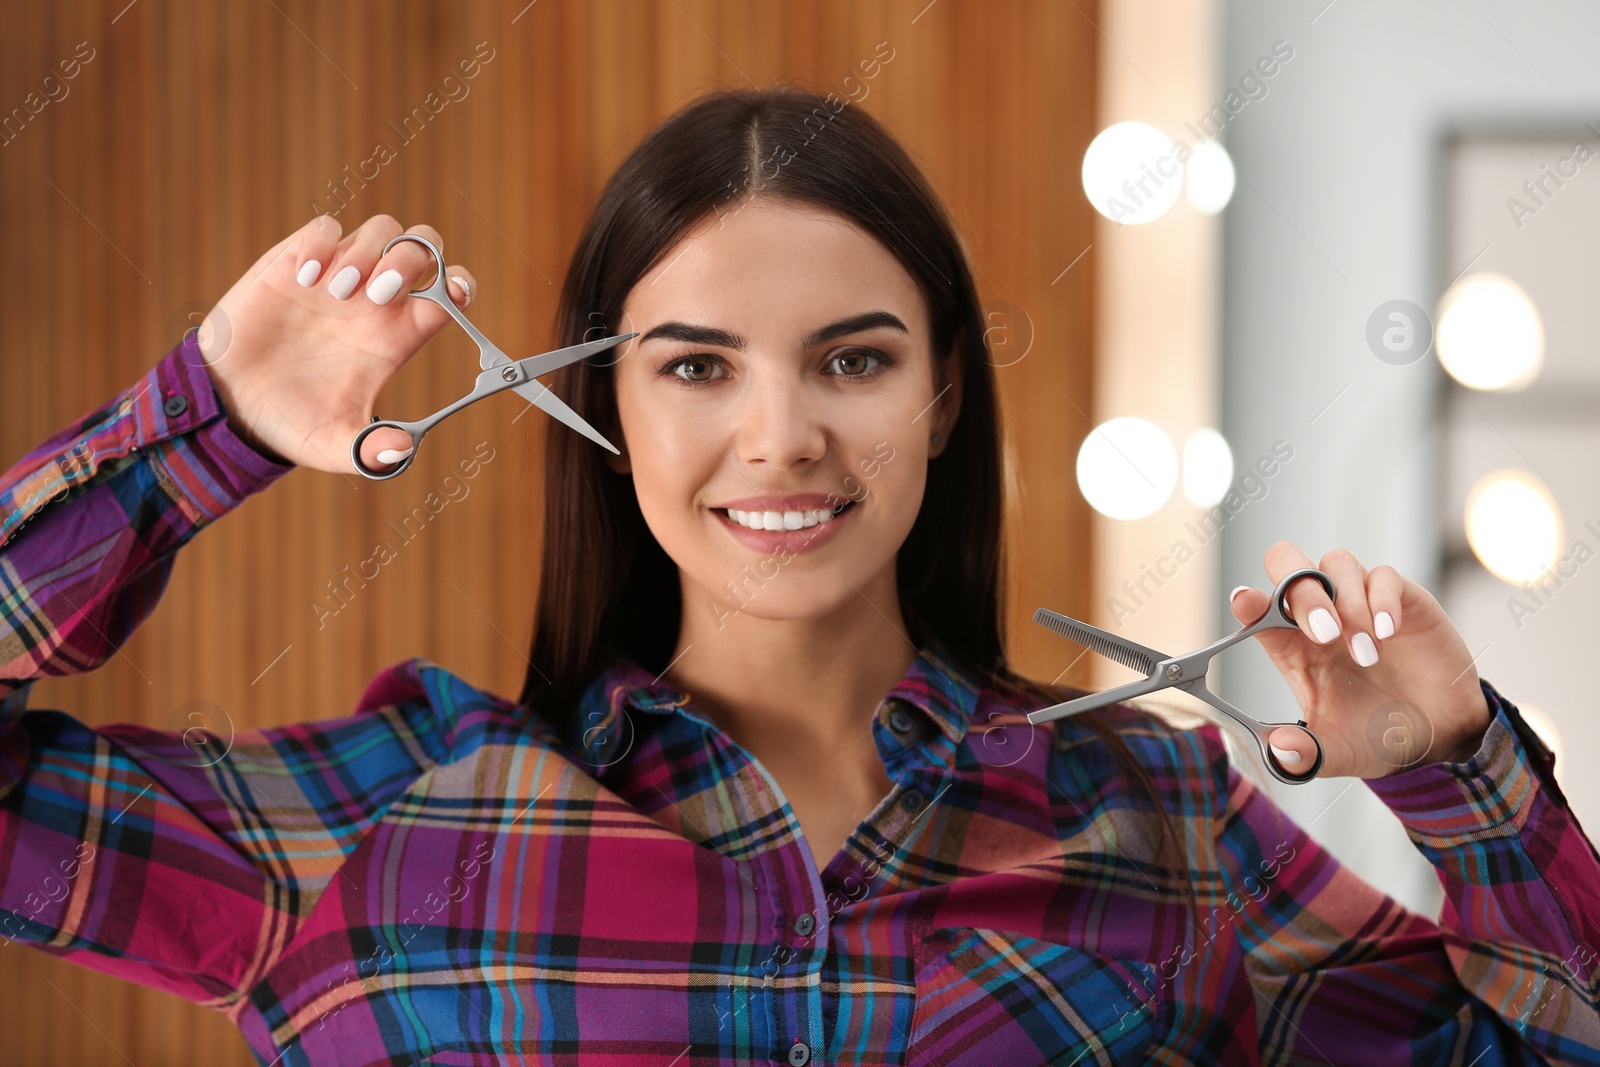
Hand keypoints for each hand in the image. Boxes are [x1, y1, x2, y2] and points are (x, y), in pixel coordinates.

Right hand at [195, 214, 477, 474]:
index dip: (459, 286)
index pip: (449, 294)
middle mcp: (374, 301)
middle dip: (412, 260)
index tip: (451, 298)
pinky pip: (325, 228)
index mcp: (395, 336)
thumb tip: (404, 449)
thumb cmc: (290, 424)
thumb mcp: (335, 447)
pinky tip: (305, 278)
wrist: (231, 406)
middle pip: (422, 249)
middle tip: (380, 293)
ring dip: (366, 253)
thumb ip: (372, 453)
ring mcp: (337, 277)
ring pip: (381, 231)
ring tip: (336, 292)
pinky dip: (322, 243)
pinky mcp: (295, 262)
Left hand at [1229, 543, 1492, 779]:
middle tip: (1323, 634)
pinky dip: (1383, 599)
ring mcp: (1359, 602)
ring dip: (1349, 606)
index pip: (1259, 608)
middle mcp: (1321, 615)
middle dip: (1301, 591)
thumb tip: (1279, 750)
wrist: (1440, 737)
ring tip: (1367, 655)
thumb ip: (1305, 755)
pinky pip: (1384, 575)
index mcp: (1292, 646)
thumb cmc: (1377, 735)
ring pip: (1336, 564)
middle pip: (1289, 564)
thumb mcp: (1336, 753)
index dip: (1249, 601)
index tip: (1245, 602)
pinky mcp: (1402, 599)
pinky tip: (1387, 632)